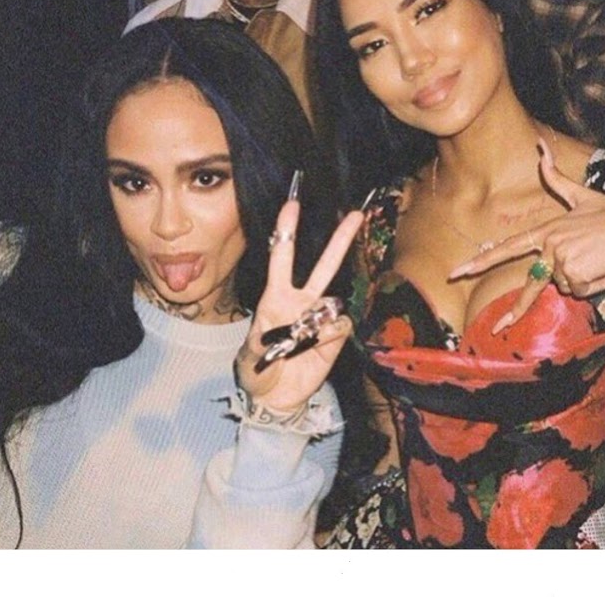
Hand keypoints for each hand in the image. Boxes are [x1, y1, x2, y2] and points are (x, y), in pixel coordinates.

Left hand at [236, 199, 364, 413]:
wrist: (275, 398)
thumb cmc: (257, 372)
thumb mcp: (250, 356)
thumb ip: (268, 340)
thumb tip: (296, 328)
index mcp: (275, 298)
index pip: (282, 258)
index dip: (287, 232)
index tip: (292, 206)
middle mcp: (301, 302)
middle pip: (323, 266)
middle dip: (340, 241)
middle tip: (354, 216)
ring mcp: (320, 319)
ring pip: (333, 300)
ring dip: (317, 321)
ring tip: (299, 343)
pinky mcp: (335, 337)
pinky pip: (339, 326)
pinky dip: (327, 337)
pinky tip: (315, 348)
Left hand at [448, 139, 604, 333]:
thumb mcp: (582, 196)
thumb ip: (556, 178)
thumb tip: (539, 146)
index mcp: (546, 230)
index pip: (509, 248)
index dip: (482, 260)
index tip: (459, 270)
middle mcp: (549, 245)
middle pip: (531, 284)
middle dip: (513, 310)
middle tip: (494, 328)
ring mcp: (560, 259)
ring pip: (566, 287)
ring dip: (586, 280)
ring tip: (603, 260)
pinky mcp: (575, 272)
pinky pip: (581, 290)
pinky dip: (597, 284)